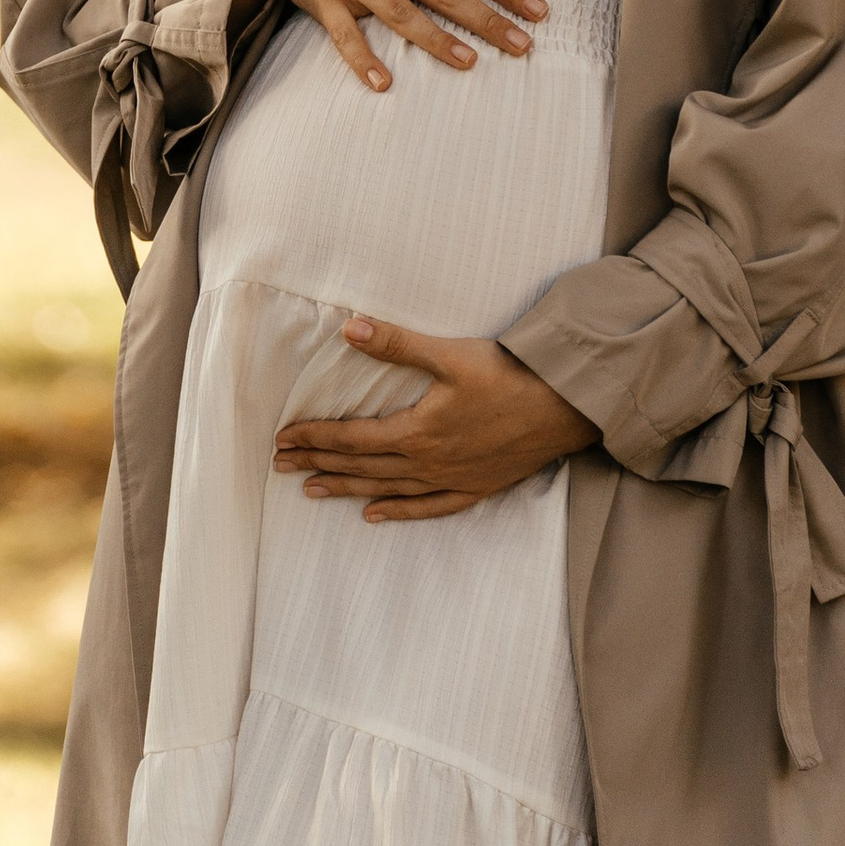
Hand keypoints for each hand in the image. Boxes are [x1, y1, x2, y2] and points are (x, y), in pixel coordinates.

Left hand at [274, 318, 600, 518]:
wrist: (563, 408)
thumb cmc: (508, 375)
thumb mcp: (449, 354)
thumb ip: (396, 344)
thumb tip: (348, 328)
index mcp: (417, 432)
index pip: (351, 439)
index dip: (314, 438)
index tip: (283, 439)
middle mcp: (427, 464)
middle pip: (361, 468)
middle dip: (318, 464)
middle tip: (281, 467)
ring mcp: (450, 480)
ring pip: (387, 491)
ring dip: (347, 490)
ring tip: (313, 491)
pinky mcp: (475, 488)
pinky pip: (428, 509)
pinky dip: (399, 513)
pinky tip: (375, 516)